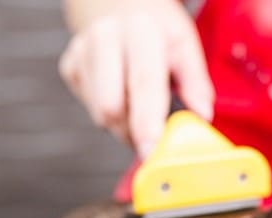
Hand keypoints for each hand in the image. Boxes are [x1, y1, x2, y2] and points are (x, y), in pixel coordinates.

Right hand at [60, 0, 214, 155]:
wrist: (122, 7)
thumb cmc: (159, 32)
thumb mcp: (185, 46)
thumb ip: (196, 83)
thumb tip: (202, 117)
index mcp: (139, 29)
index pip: (142, 82)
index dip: (147, 121)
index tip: (151, 150)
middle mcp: (105, 36)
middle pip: (112, 106)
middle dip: (134, 131)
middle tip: (154, 138)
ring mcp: (81, 51)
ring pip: (100, 114)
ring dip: (124, 126)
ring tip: (141, 108)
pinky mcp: (69, 67)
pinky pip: (91, 110)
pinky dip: (111, 114)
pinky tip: (122, 94)